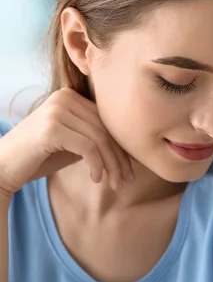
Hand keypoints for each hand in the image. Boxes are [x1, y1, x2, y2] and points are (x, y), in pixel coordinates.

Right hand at [0, 88, 133, 196]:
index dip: (122, 147)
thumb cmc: (40, 157)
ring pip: (99, 139)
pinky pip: (87, 147)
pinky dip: (97, 165)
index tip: (130, 170)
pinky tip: (97, 179)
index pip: (106, 122)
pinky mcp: (51, 128)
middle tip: (127, 180)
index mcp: (71, 97)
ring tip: (116, 184)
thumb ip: (96, 138)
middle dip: (120, 158)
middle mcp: (64, 98)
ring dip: (112, 165)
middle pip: (105, 130)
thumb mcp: (74, 143)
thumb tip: (130, 147)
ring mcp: (57, 111)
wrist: (2, 167)